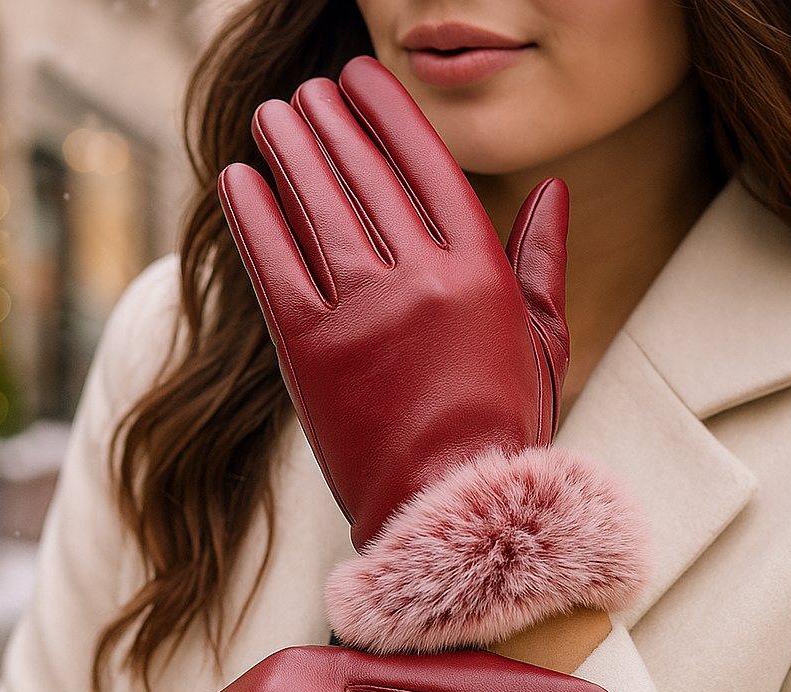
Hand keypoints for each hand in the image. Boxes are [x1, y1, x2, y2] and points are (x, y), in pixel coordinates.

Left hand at [218, 55, 568, 550]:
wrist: (452, 514)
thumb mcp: (544, 343)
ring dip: (288, 152)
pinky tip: (236, 179)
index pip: (426, 165)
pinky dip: (252, 218)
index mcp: (480, 272)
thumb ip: (544, 260)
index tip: (361, 79)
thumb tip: (554, 189)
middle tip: (305, 93)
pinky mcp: (310, 354)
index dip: (387, 113)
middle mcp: (420, 280)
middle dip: (330, 122)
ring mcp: (361, 315)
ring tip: (271, 117)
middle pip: (363, 175)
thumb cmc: (502, 431)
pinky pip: (273, 266)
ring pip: (315, 208)